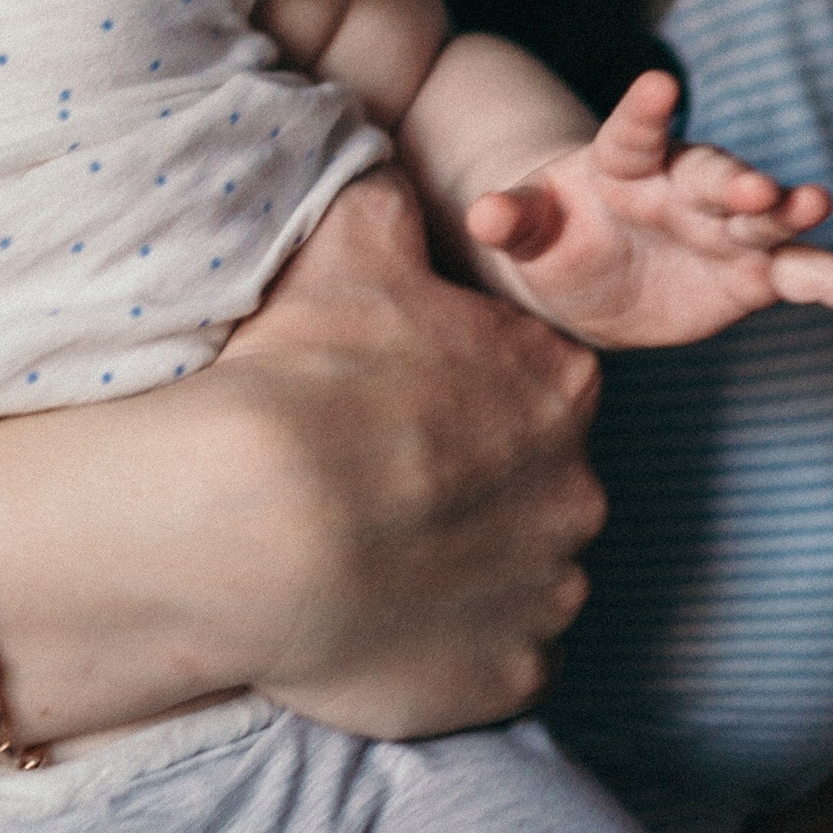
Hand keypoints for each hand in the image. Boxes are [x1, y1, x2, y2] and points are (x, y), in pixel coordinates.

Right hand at [214, 166, 605, 734]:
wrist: (254, 524)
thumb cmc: (304, 373)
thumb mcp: (346, 241)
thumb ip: (388, 193)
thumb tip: (388, 152)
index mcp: (557, 382)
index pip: (533, 380)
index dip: (460, 386)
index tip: (395, 398)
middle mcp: (578, 489)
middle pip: (536, 478)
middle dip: (472, 478)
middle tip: (375, 474)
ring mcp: (549, 592)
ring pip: (520, 569)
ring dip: (463, 561)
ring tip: (369, 549)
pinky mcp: (511, 679)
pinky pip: (493, 656)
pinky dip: (449, 640)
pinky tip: (380, 614)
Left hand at [466, 73, 832, 347]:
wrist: (590, 279)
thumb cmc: (555, 237)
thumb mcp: (528, 231)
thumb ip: (514, 220)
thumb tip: (482, 215)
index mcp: (621, 162)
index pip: (632, 130)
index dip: (644, 108)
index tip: (660, 83)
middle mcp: (682, 187)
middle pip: (711, 174)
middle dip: (734, 179)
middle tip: (756, 187)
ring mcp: (723, 229)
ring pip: (765, 218)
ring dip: (790, 212)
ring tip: (815, 205)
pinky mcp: (754, 275)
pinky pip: (805, 276)